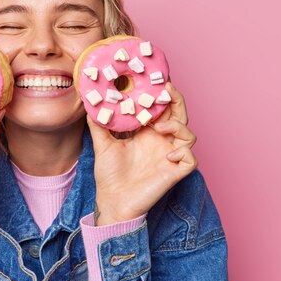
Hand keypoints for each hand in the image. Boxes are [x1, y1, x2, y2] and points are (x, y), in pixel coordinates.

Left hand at [87, 82, 197, 225]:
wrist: (112, 201)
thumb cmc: (109, 175)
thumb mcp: (102, 144)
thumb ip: (98, 124)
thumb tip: (90, 103)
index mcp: (147, 133)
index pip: (161, 109)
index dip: (162, 94)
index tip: (157, 79)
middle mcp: (161, 141)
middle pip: (179, 115)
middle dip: (176, 100)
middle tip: (167, 88)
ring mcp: (170, 156)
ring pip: (189, 135)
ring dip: (178, 126)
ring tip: (159, 127)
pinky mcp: (175, 172)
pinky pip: (191, 159)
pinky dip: (183, 152)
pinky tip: (168, 154)